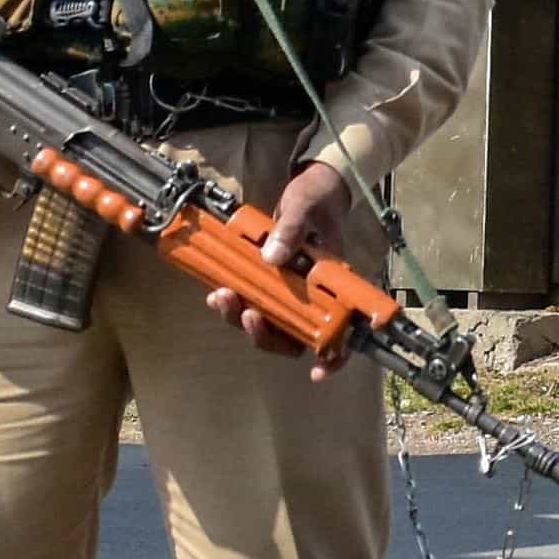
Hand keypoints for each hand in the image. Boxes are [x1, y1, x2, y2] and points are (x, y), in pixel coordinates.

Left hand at [205, 161, 354, 374]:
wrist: (312, 187)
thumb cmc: (317, 197)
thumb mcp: (304, 206)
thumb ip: (290, 229)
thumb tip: (271, 257)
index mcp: (333, 284)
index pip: (341, 330)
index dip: (333, 356)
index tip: (319, 371)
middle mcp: (312, 295)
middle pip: (294, 336)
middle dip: (265, 335)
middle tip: (246, 314)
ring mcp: (290, 291)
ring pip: (269, 323)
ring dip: (243, 319)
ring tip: (220, 298)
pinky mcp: (271, 283)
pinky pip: (253, 303)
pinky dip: (235, 304)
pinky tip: (217, 293)